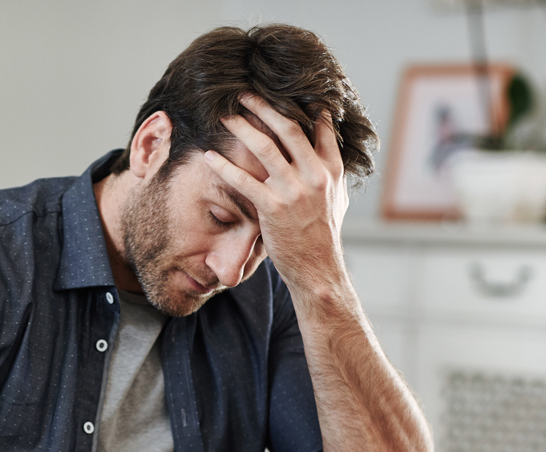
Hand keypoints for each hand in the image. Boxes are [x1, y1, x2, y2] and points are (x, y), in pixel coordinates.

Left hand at [203, 95, 347, 295]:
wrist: (318, 268)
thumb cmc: (323, 235)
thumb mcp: (337, 199)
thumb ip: (330, 173)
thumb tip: (328, 150)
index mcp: (332, 169)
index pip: (319, 127)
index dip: (301, 105)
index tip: (283, 89)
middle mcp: (315, 174)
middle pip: (288, 127)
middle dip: (264, 107)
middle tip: (244, 93)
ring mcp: (295, 190)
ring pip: (264, 147)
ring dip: (241, 127)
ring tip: (224, 116)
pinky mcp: (273, 207)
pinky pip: (243, 180)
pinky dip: (224, 166)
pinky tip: (209, 156)